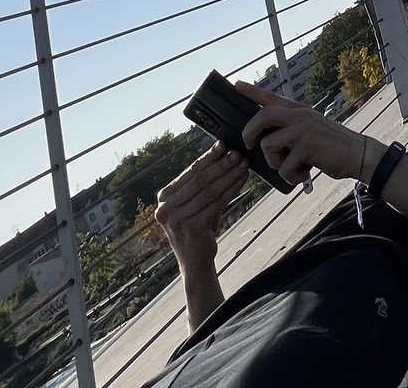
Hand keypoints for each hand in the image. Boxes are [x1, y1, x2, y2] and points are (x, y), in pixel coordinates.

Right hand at [154, 139, 246, 278]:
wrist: (195, 261)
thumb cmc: (197, 227)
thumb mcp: (194, 203)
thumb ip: (202, 183)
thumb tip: (222, 153)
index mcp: (164, 197)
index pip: (189, 172)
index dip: (208, 157)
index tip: (223, 145)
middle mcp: (166, 207)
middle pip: (200, 179)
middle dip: (221, 165)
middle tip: (237, 154)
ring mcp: (176, 218)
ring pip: (209, 190)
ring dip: (229, 176)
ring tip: (243, 165)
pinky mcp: (191, 227)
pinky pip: (216, 204)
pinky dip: (231, 190)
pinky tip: (241, 181)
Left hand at [236, 81, 375, 184]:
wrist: (358, 153)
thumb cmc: (331, 145)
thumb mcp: (311, 127)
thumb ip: (292, 127)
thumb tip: (266, 139)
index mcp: (298, 110)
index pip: (270, 97)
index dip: (252, 91)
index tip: (237, 85)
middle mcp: (299, 115)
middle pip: (262, 116)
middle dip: (249, 133)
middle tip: (250, 146)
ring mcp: (302, 129)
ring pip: (268, 145)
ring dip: (275, 163)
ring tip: (291, 167)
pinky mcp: (307, 145)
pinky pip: (284, 166)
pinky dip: (291, 176)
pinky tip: (303, 174)